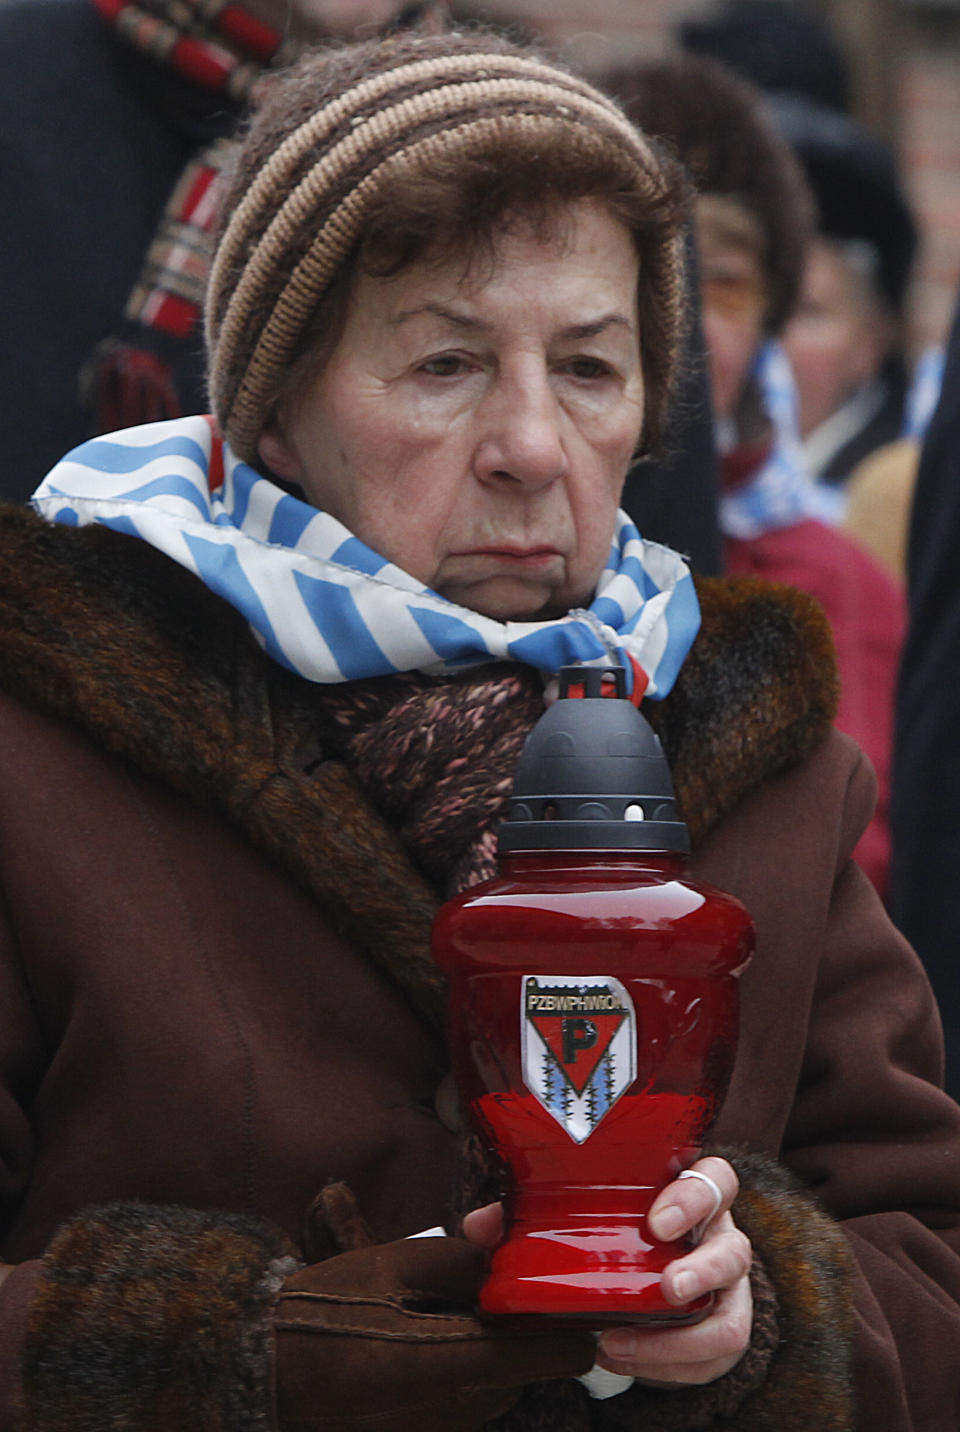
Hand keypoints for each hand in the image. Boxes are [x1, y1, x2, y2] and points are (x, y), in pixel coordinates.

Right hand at [272, 1233, 595, 1430]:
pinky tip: (416, 1340)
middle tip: (487, 1283)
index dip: (571, 1322)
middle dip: (517, 1329)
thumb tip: (513, 1240)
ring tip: (438, 1309)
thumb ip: (466, 1257)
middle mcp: (464, 1410)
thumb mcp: (397, 1263)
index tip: (567, 1289)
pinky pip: (463, 1404)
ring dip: (486, 1352)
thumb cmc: (327, 1309)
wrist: (262, 1369)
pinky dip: (457, 1373)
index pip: (558, 1355)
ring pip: (496, 1387)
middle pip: (527, 1367)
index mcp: (463, 1363)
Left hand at [464, 1155, 752, 1389]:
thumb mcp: (581, 1211)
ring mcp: (726, 1288)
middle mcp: (717, 1236)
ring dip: (682, 1340)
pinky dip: (667, 1369)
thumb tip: (481, 1226)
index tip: (657, 1222)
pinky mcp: (721, 1329)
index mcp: (688, 1191)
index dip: (693, 1198)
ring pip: (734, 1316)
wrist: (650, 1265)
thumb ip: (530, 1213)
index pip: (714, 1179)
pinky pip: (714, 1359)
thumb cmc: (617, 1226)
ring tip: (623, 1346)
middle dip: (702, 1272)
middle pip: (734, 1250)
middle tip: (666, 1288)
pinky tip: (622, 1360)